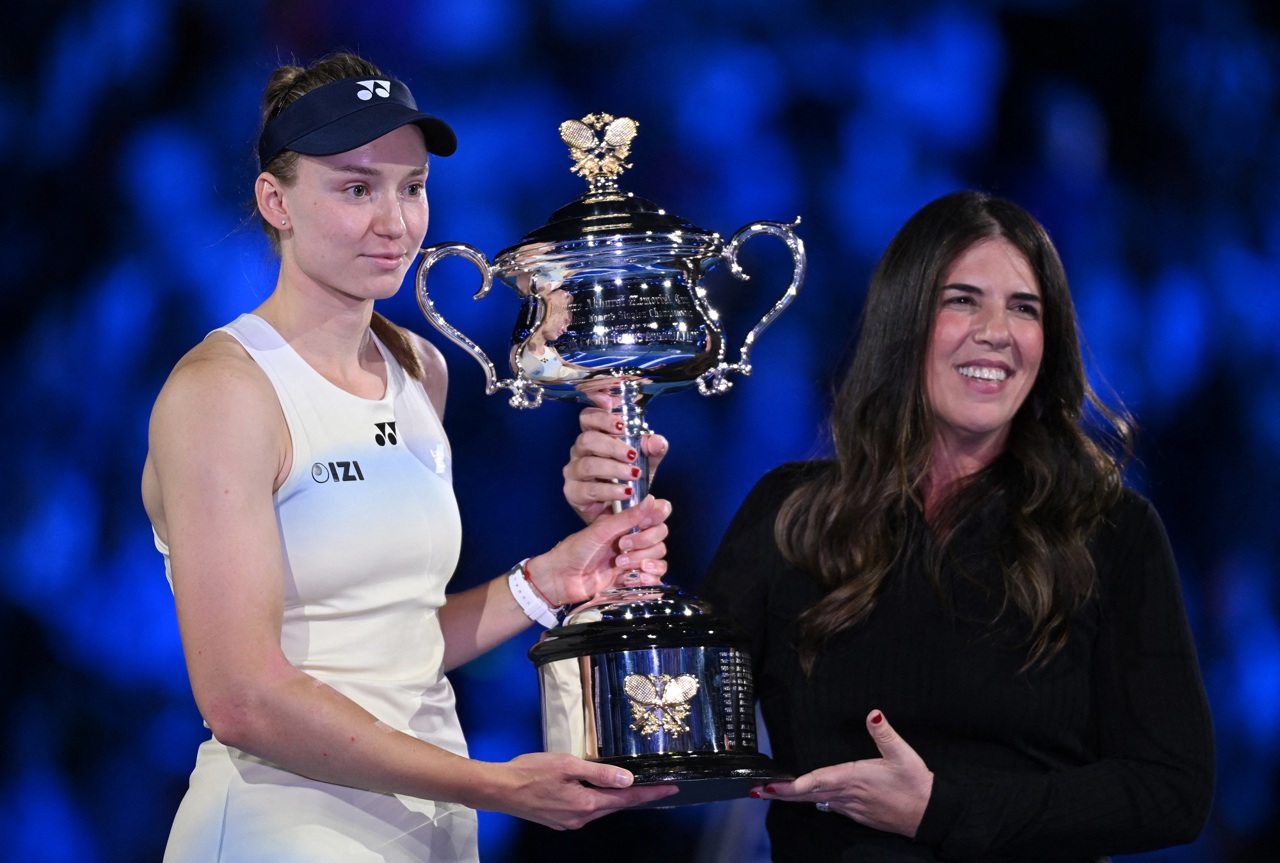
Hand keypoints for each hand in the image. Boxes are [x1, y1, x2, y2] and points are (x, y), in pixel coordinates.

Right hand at [494, 752, 679, 829]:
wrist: (499, 789)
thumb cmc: (531, 772)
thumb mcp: (568, 765)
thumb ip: (600, 773)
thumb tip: (628, 781)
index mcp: (586, 804)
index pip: (626, 799)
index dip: (649, 793)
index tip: (670, 788)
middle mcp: (580, 818)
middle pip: (615, 806)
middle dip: (636, 795)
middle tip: (657, 784)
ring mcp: (569, 821)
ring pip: (600, 808)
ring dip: (616, 798)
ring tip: (632, 786)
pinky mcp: (558, 820)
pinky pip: (586, 810)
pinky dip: (598, 800)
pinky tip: (598, 790)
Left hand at [527, 494, 670, 605]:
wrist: (562, 578)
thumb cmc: (576, 550)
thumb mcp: (602, 530)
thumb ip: (628, 516)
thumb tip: (652, 499)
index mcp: (627, 522)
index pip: (657, 514)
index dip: (656, 517)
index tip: (644, 523)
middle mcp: (635, 538)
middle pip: (660, 535)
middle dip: (644, 542)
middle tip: (621, 548)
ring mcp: (635, 558)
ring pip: (659, 555)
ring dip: (643, 560)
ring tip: (620, 566)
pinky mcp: (634, 578)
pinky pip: (655, 576)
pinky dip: (648, 577)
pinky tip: (632, 578)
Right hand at [563, 402, 668, 523]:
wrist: (622, 509)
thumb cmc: (629, 478)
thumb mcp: (647, 461)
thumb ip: (654, 449)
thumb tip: (656, 441)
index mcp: (595, 436)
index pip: (589, 417)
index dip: (599, 413)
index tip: (615, 413)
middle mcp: (580, 450)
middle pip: (588, 438)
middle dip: (611, 445)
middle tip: (632, 454)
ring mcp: (574, 471)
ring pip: (588, 465)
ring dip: (614, 469)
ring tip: (634, 474)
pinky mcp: (573, 492)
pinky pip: (589, 490)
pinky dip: (610, 490)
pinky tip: (626, 491)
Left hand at [754, 710, 932, 836]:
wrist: (930, 815)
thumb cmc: (917, 785)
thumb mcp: (904, 755)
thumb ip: (885, 734)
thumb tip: (873, 714)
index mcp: (854, 778)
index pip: (816, 781)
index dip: (791, 785)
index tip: (770, 785)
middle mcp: (847, 795)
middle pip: (807, 795)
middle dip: (780, 793)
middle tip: (756, 790)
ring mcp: (851, 807)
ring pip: (815, 802)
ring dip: (792, 798)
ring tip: (771, 793)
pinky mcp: (857, 813)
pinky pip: (828, 806)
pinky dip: (811, 801)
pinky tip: (805, 798)